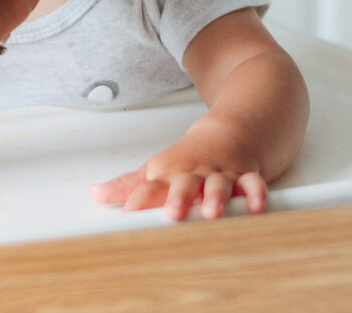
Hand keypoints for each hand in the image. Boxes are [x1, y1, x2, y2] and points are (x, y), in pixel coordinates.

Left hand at [89, 126, 267, 220]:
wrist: (226, 134)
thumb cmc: (187, 160)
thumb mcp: (156, 169)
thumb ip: (127, 186)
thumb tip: (95, 195)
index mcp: (168, 175)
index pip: (149, 188)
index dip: (137, 202)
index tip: (127, 217)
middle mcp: (193, 175)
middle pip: (183, 184)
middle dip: (178, 198)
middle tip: (172, 213)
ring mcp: (220, 175)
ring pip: (218, 185)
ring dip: (215, 197)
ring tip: (212, 213)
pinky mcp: (244, 176)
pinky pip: (252, 184)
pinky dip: (256, 193)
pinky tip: (257, 207)